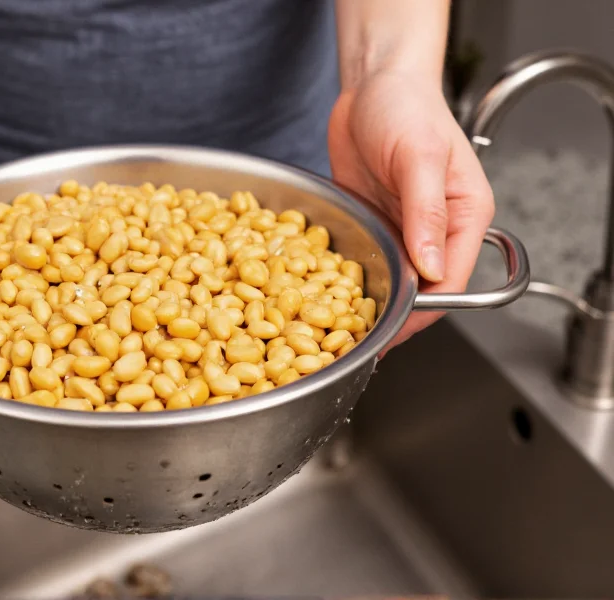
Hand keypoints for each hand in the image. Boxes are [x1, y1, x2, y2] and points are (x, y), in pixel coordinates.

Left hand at [327, 72, 494, 350]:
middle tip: (355, 342)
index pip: (451, 283)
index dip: (422, 313)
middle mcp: (435, 229)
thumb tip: (432, 268)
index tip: (391, 333)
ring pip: (389, 279)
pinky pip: (362, 259)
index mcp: (464, 217)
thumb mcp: (419, 157)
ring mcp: (401, 228)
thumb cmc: (407, 107)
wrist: (372, 83)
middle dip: (390, 316)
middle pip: (418, 290)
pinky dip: (343, 278)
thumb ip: (426, 213)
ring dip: (365, 302)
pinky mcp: (371, 222)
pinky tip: (319, 295)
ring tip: (333, 331)